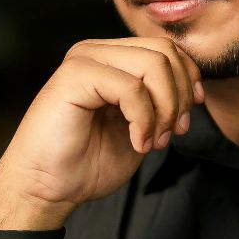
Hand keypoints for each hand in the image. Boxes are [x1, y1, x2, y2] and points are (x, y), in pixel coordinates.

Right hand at [0, 38, 203, 229]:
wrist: (45, 189)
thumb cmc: (85, 164)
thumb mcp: (139, 128)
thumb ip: (159, 102)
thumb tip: (193, 88)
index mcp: (110, 60)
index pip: (166, 49)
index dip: (188, 81)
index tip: (185, 119)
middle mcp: (96, 52)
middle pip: (165, 51)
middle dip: (179, 97)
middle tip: (170, 135)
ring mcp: (84, 60)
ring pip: (154, 64)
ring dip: (164, 110)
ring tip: (153, 141)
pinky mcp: (75, 75)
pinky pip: (132, 87)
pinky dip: (144, 119)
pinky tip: (137, 143)